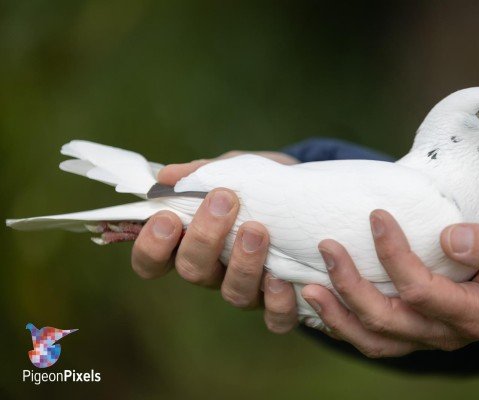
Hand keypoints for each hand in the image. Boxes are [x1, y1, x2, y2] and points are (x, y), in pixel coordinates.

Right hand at [131, 150, 299, 332]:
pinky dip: (277, 302)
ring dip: (243, 263)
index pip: (152, 260)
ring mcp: (247, 289)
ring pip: (233, 293)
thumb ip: (201, 174)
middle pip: (192, 271)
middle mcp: (215, 271)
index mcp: (191, 243)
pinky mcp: (281, 301)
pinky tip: (281, 277)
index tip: (167, 217)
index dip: (151, 247)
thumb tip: (165, 176)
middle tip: (223, 201)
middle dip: (203, 237)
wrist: (307, 194)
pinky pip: (275, 318)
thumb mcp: (233, 170)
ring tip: (257, 230)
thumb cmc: (259, 185)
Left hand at [301, 210, 478, 357]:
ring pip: (375, 340)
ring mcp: (428, 337)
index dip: (394, 256)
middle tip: (327, 247)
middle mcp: (446, 334)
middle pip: (387, 321)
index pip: (422, 291)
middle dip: (351, 286)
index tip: (376, 215)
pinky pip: (375, 338)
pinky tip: (322, 302)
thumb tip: (449, 237)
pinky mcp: (416, 331)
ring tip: (308, 288)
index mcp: (473, 313)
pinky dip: (345, 324)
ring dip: (338, 316)